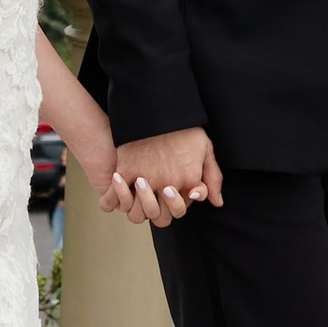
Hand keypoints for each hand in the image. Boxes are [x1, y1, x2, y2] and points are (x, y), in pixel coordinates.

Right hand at [102, 128, 223, 223]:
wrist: (158, 109)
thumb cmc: (185, 129)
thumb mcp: (205, 150)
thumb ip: (212, 178)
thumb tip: (216, 202)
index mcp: (187, 183)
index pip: (180, 211)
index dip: (176, 204)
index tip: (172, 190)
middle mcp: (166, 186)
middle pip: (158, 218)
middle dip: (157, 211)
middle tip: (154, 195)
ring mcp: (144, 181)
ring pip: (135, 213)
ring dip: (136, 207)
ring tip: (136, 193)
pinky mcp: (125, 171)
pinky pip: (112, 197)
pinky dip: (111, 200)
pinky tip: (116, 193)